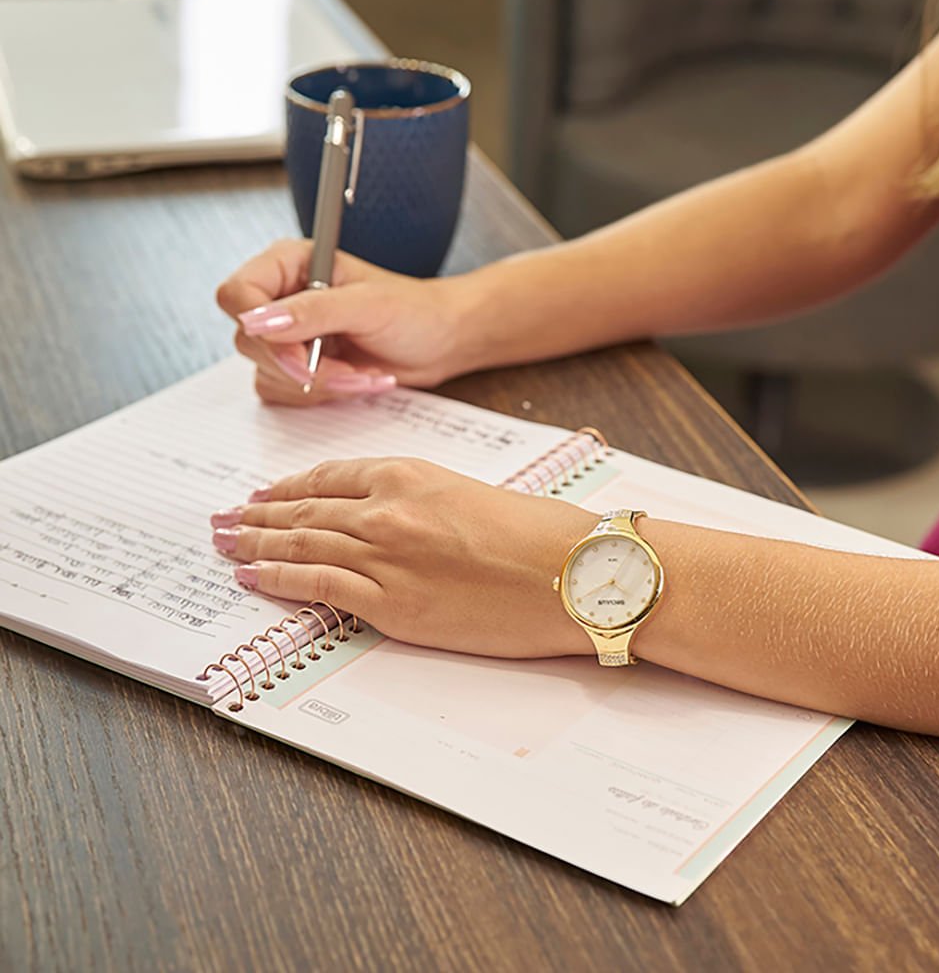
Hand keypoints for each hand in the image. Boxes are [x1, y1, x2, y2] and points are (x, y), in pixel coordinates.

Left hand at [210, 458, 596, 657]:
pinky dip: (278, 582)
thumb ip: (416, 502)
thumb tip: (378, 522)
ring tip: (226, 546)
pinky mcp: (392, 605)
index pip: (327, 478)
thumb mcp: (469, 495)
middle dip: (256, 517)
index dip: (287, 488)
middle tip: (223, 520)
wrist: (574, 573)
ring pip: (300, 546)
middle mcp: (385, 510)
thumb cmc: (537, 533)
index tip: (263, 495)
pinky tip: (253, 579)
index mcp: (408, 473)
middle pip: (302, 511)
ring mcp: (384, 557)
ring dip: (254, 546)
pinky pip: (318, 588)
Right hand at [216, 240, 474, 405]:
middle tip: (346, 368)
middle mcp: (281, 299)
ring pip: (267, 373)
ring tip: (362, 372)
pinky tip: (357, 380)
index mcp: (289, 265)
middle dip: (301, 365)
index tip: (296, 351)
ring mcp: (288, 336)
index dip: (257, 326)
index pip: (237, 294)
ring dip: (320, 383)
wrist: (441, 342)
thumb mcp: (368, 306)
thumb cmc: (415, 311)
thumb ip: (313, 311)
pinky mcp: (299, 368)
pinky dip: (324, 395)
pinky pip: (285, 393)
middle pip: (249, 341)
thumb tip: (259, 322)